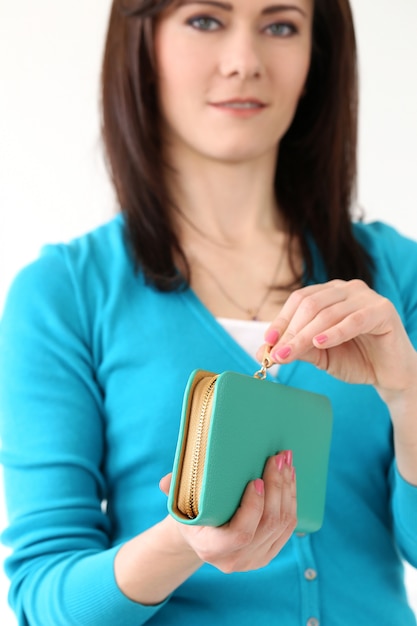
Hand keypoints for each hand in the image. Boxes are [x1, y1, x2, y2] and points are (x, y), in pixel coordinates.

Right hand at [160, 451, 295, 572]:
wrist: (200, 535)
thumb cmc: (189, 512)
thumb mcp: (179, 501)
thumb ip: (174, 490)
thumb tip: (167, 481)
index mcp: (211, 549)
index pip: (240, 534)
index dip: (253, 508)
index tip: (256, 480)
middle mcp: (236, 560)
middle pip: (267, 524)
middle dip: (276, 487)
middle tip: (278, 458)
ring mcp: (255, 560)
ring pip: (282, 524)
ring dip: (287, 490)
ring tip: (286, 462)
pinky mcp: (269, 553)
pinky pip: (288, 527)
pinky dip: (291, 500)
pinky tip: (290, 479)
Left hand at [258, 280, 416, 402]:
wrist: (390, 375)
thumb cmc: (356, 359)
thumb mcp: (320, 354)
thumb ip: (297, 348)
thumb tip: (264, 351)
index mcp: (330, 294)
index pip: (299, 300)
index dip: (281, 320)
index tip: (267, 342)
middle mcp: (347, 289)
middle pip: (310, 305)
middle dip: (291, 331)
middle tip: (278, 354)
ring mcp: (366, 297)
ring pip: (328, 313)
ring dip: (306, 335)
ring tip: (291, 353)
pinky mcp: (383, 311)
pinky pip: (354, 320)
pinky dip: (335, 333)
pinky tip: (320, 343)